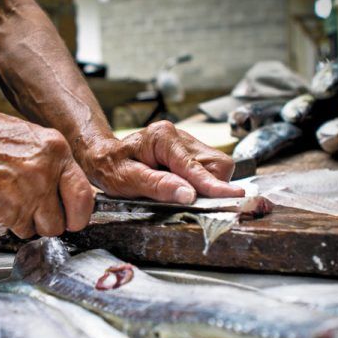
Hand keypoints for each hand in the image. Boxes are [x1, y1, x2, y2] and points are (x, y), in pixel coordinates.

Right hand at [0, 107, 93, 237]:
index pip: (84, 198)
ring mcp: (21, 200)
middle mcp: (42, 178)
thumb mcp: (31, 137)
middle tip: (30, 207)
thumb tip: (70, 193)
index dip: (79, 215)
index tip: (73, 219)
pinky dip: (0, 222)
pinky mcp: (0, 216)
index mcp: (55, 153)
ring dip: (21, 222)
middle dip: (45, 221)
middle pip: (58, 224)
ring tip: (5, 196)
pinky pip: (8, 231)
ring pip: (33, 231)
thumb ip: (54, 165)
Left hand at [76, 121, 244, 202]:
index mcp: (163, 137)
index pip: (195, 165)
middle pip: (216, 165)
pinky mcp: (192, 153)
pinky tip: (181, 186)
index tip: (233, 195)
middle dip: (209, 186)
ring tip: (177, 190)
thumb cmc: (111, 167)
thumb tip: (188, 195)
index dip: (213, 184)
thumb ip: (157, 186)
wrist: (104, 156)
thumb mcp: (126, 180)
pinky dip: (202, 184)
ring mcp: (189, 143)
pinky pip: (211, 171)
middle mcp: (180, 136)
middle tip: (187, 200)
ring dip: (206, 186)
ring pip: (218, 168)